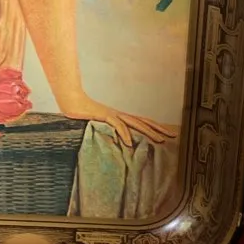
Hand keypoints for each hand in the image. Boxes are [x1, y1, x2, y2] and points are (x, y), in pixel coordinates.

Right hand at [61, 91, 177, 147]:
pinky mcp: (103, 116)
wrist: (71, 100)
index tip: (168, 134)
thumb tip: (119, 143)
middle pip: (143, 122)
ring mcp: (113, 114)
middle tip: (173, 136)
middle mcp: (120, 114)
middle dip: (159, 129)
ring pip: (134, 123)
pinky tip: (129, 143)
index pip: (142, 122)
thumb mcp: (99, 125)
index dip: (156, 127)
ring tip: (159, 141)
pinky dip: (124, 134)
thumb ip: (110, 131)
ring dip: (148, 132)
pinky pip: (117, 125)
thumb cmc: (83, 113)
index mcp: (120, 117)